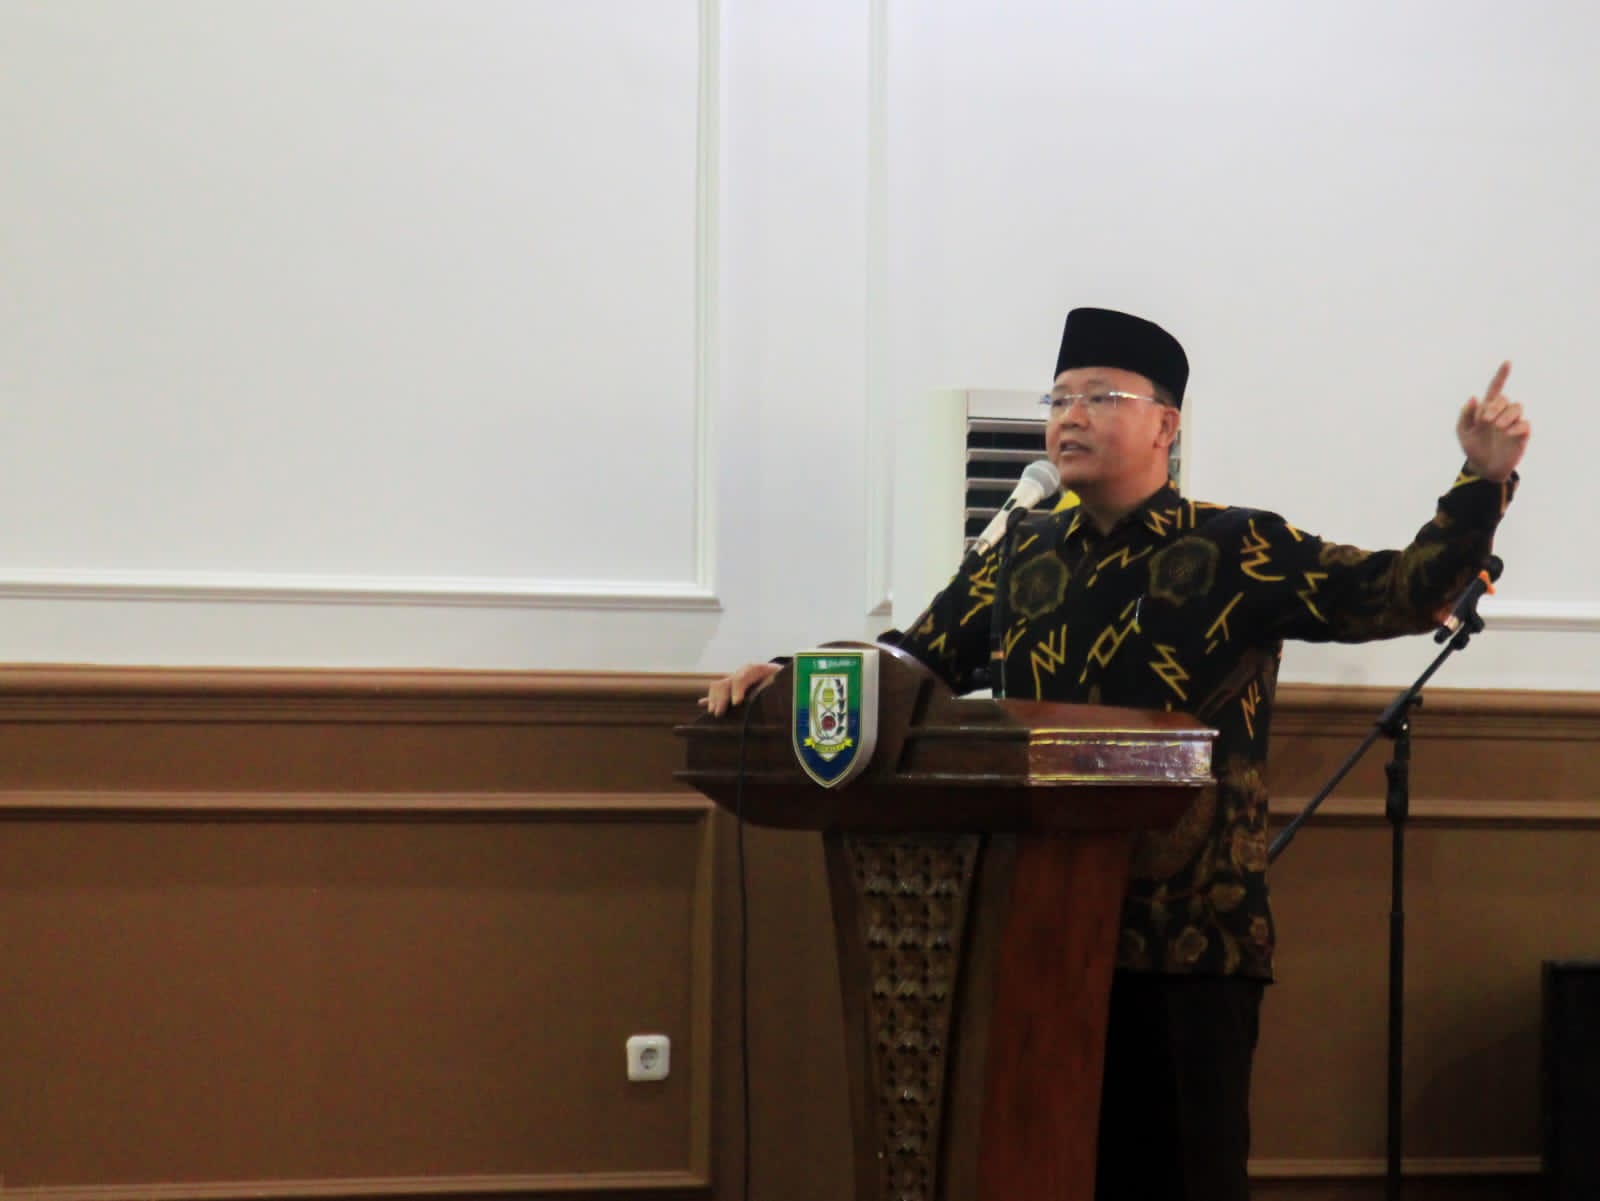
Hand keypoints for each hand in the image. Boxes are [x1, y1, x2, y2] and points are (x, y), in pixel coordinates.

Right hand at [699, 661, 782, 716]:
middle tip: (720, 713)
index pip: (743, 676)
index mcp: (758, 669)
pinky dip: (710, 698)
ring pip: (719, 685)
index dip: (738, 689)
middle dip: (722, 698)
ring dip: (714, 698)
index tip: (736, 703)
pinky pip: (718, 691)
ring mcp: (737, 679)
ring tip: (713, 712)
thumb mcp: (785, 683)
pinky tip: (702, 704)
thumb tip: (776, 695)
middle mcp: (744, 672)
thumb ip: (778, 688)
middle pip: (727, 681)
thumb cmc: (786, 682)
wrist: (786, 675)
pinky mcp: (733, 687)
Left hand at [1456, 361, 1530, 482]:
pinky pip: (1524, 424)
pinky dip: (1516, 427)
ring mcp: (1513, 422)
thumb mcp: (1462, 432)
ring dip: (1506, 415)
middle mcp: (1502, 413)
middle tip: (1485, 421)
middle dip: (1494, 407)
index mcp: (1486, 409)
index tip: (1507, 362)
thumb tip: (1474, 397)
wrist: (1483, 468)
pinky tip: (1508, 434)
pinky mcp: (1522, 434)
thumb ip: (1465, 415)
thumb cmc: (1472, 448)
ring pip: (1517, 407)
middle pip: (1503, 398)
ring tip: (1498, 427)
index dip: (1501, 376)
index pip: (1495, 389)